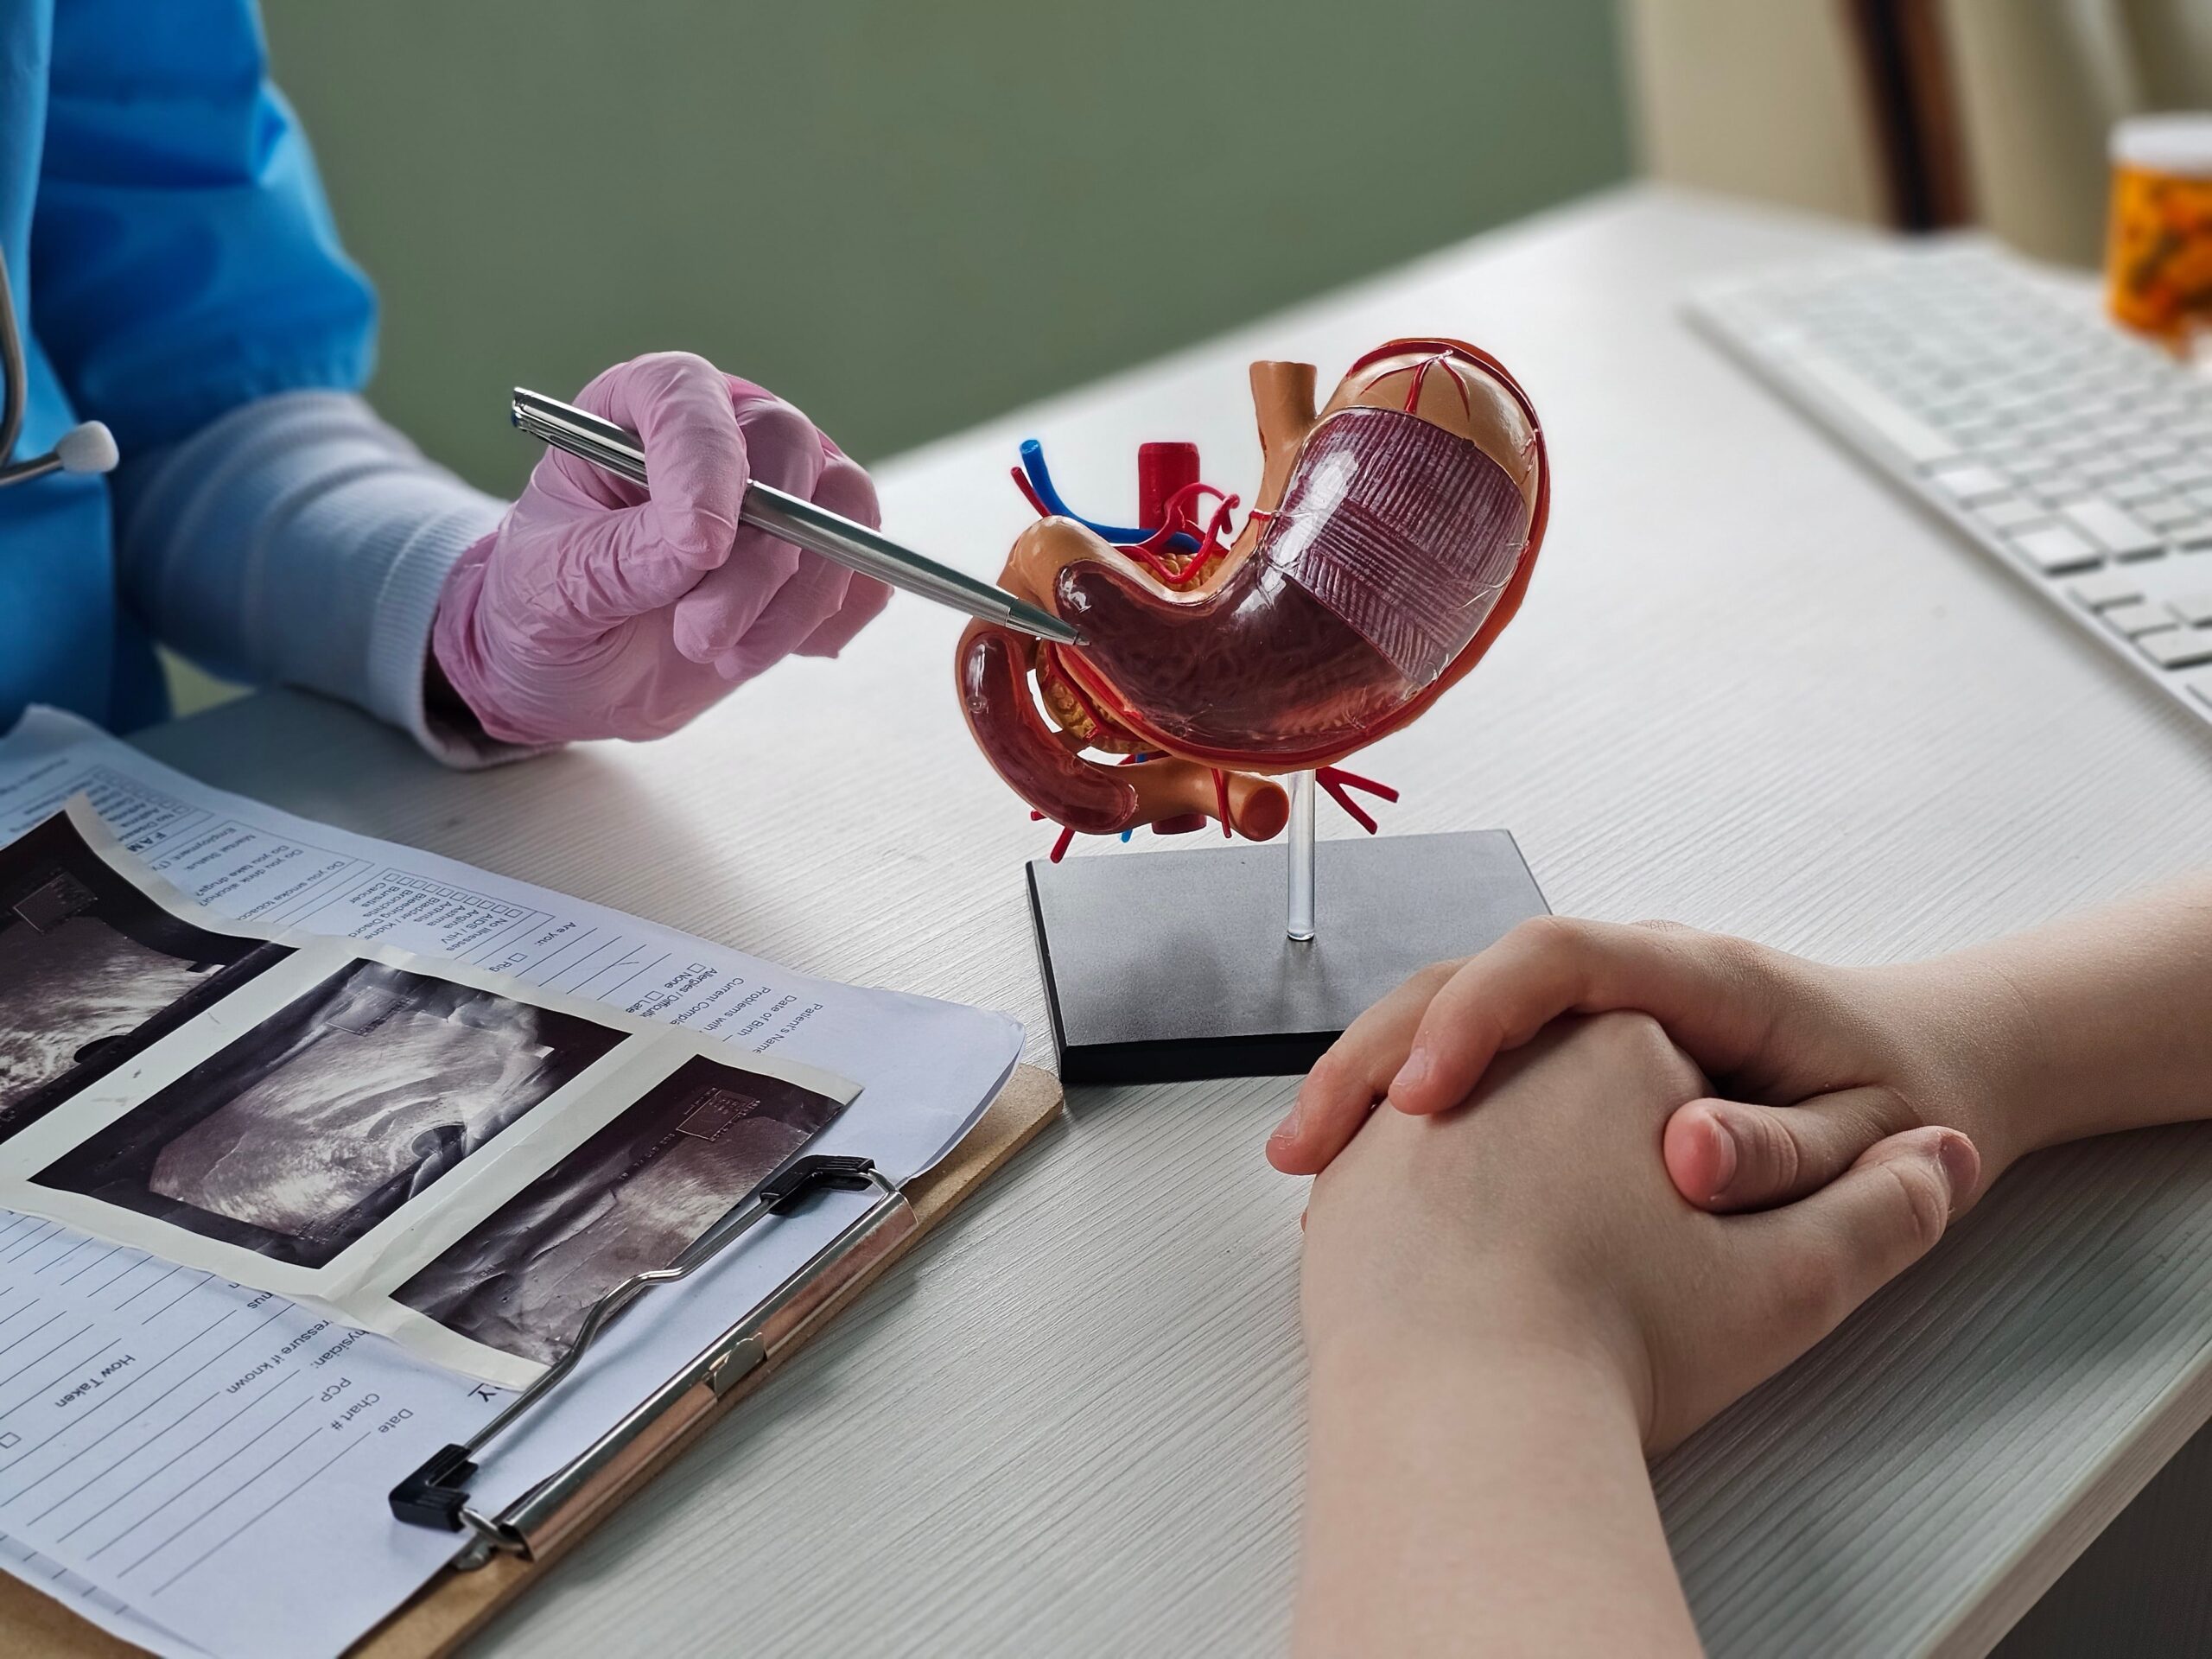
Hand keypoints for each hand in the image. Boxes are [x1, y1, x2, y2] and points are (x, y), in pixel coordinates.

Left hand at [432, 352, 889, 743]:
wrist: (577, 671)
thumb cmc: (550, 605)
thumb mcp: (558, 585)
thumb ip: (626, 557)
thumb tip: (702, 546)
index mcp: (639, 412)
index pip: (689, 399)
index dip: (704, 462)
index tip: (698, 547)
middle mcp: (723, 435)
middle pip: (788, 450)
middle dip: (757, 557)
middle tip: (700, 634)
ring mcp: (784, 493)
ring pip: (841, 512)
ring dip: (795, 600)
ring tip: (722, 654)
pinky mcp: (819, 558)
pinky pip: (865, 575)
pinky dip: (826, 622)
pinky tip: (758, 650)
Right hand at [1271, 916, 2036, 1211]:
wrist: (1925, 1072)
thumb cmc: (1903, 1100)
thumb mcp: (1872, 1139)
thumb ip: (1784, 1149)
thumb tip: (1684, 1155)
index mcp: (1700, 976)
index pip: (1559, 958)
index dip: (1478, 1014)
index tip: (1425, 1095)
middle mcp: (1629, 979)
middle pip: (1467, 975)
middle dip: (1379, 1051)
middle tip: (1317, 1146)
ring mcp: (1592, 1015)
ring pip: (1444, 1012)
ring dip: (1365, 1079)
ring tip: (1305, 1163)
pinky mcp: (1567, 1058)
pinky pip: (1460, 1061)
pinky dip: (1393, 1109)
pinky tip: (1349, 1176)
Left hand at [1294, 1013, 1975, 1653]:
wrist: (1464, 1421)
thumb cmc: (1617, 1345)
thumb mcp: (1794, 1280)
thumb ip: (1886, 1208)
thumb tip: (1944, 1155)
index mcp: (1616, 1038)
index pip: (1663, 1052)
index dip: (1692, 1127)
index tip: (1696, 1199)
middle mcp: (1500, 1054)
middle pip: (1561, 1069)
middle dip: (1594, 1142)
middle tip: (1626, 1245)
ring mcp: (1408, 1112)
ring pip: (1474, 1109)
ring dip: (1506, 1162)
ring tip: (1554, 1267)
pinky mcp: (1347, 1178)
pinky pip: (1397, 1164)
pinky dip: (1435, 1203)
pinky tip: (1474, 1273)